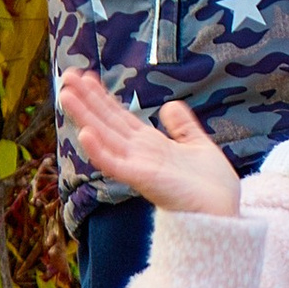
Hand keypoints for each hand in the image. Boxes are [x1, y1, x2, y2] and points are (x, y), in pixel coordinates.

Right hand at [57, 72, 243, 217]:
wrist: (222, 212)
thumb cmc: (210, 185)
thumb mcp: (197, 145)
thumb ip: (182, 126)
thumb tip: (169, 105)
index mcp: (151, 144)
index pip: (120, 115)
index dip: (102, 96)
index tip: (85, 76)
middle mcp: (139, 153)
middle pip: (107, 121)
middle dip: (87, 99)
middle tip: (66, 76)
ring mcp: (138, 166)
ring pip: (105, 137)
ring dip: (85, 116)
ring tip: (66, 95)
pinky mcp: (143, 180)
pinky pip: (116, 164)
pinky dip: (100, 150)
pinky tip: (85, 133)